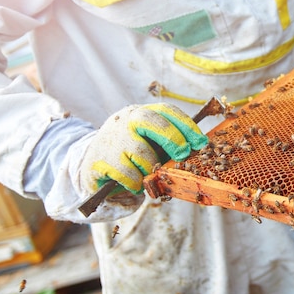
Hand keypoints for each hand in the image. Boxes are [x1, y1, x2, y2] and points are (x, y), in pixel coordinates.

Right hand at [80, 103, 207, 194]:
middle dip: (173, 139)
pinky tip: (133, 183)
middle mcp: (126, 120)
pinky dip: (136, 183)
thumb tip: (196, 151)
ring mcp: (113, 138)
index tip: (201, 142)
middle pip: (153, 122)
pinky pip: (129, 175)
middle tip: (183, 155)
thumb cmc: (130, 152)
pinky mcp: (101, 159)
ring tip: (149, 174)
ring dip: (152, 169)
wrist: (91, 163)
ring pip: (143, 154)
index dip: (187, 126)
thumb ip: (168, 142)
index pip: (168, 111)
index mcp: (142, 113)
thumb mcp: (148, 141)